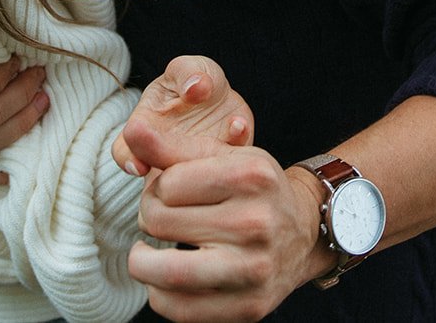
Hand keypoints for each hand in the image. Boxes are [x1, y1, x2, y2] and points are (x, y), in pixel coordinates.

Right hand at [112, 55, 252, 177]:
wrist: (223, 99)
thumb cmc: (194, 82)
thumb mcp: (187, 68)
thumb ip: (186, 72)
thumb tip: (195, 87)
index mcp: (145, 127)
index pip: (126, 148)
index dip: (129, 158)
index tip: (138, 164)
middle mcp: (166, 152)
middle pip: (159, 168)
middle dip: (168, 167)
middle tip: (177, 169)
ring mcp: (197, 161)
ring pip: (194, 175)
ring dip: (202, 164)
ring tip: (213, 153)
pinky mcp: (226, 161)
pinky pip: (230, 160)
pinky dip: (236, 142)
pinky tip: (238, 127)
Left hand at [121, 121, 330, 321]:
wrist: (304, 234)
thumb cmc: (254, 190)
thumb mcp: (222, 155)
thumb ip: (171, 145)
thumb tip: (131, 129)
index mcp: (250, 177)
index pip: (166, 184)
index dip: (157, 187)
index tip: (169, 192)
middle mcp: (256, 223)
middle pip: (158, 222)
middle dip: (149, 218)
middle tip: (162, 218)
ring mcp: (253, 269)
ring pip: (165, 272)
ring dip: (142, 262)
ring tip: (147, 254)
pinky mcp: (248, 307)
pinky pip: (180, 310)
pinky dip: (159, 295)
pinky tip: (167, 278)